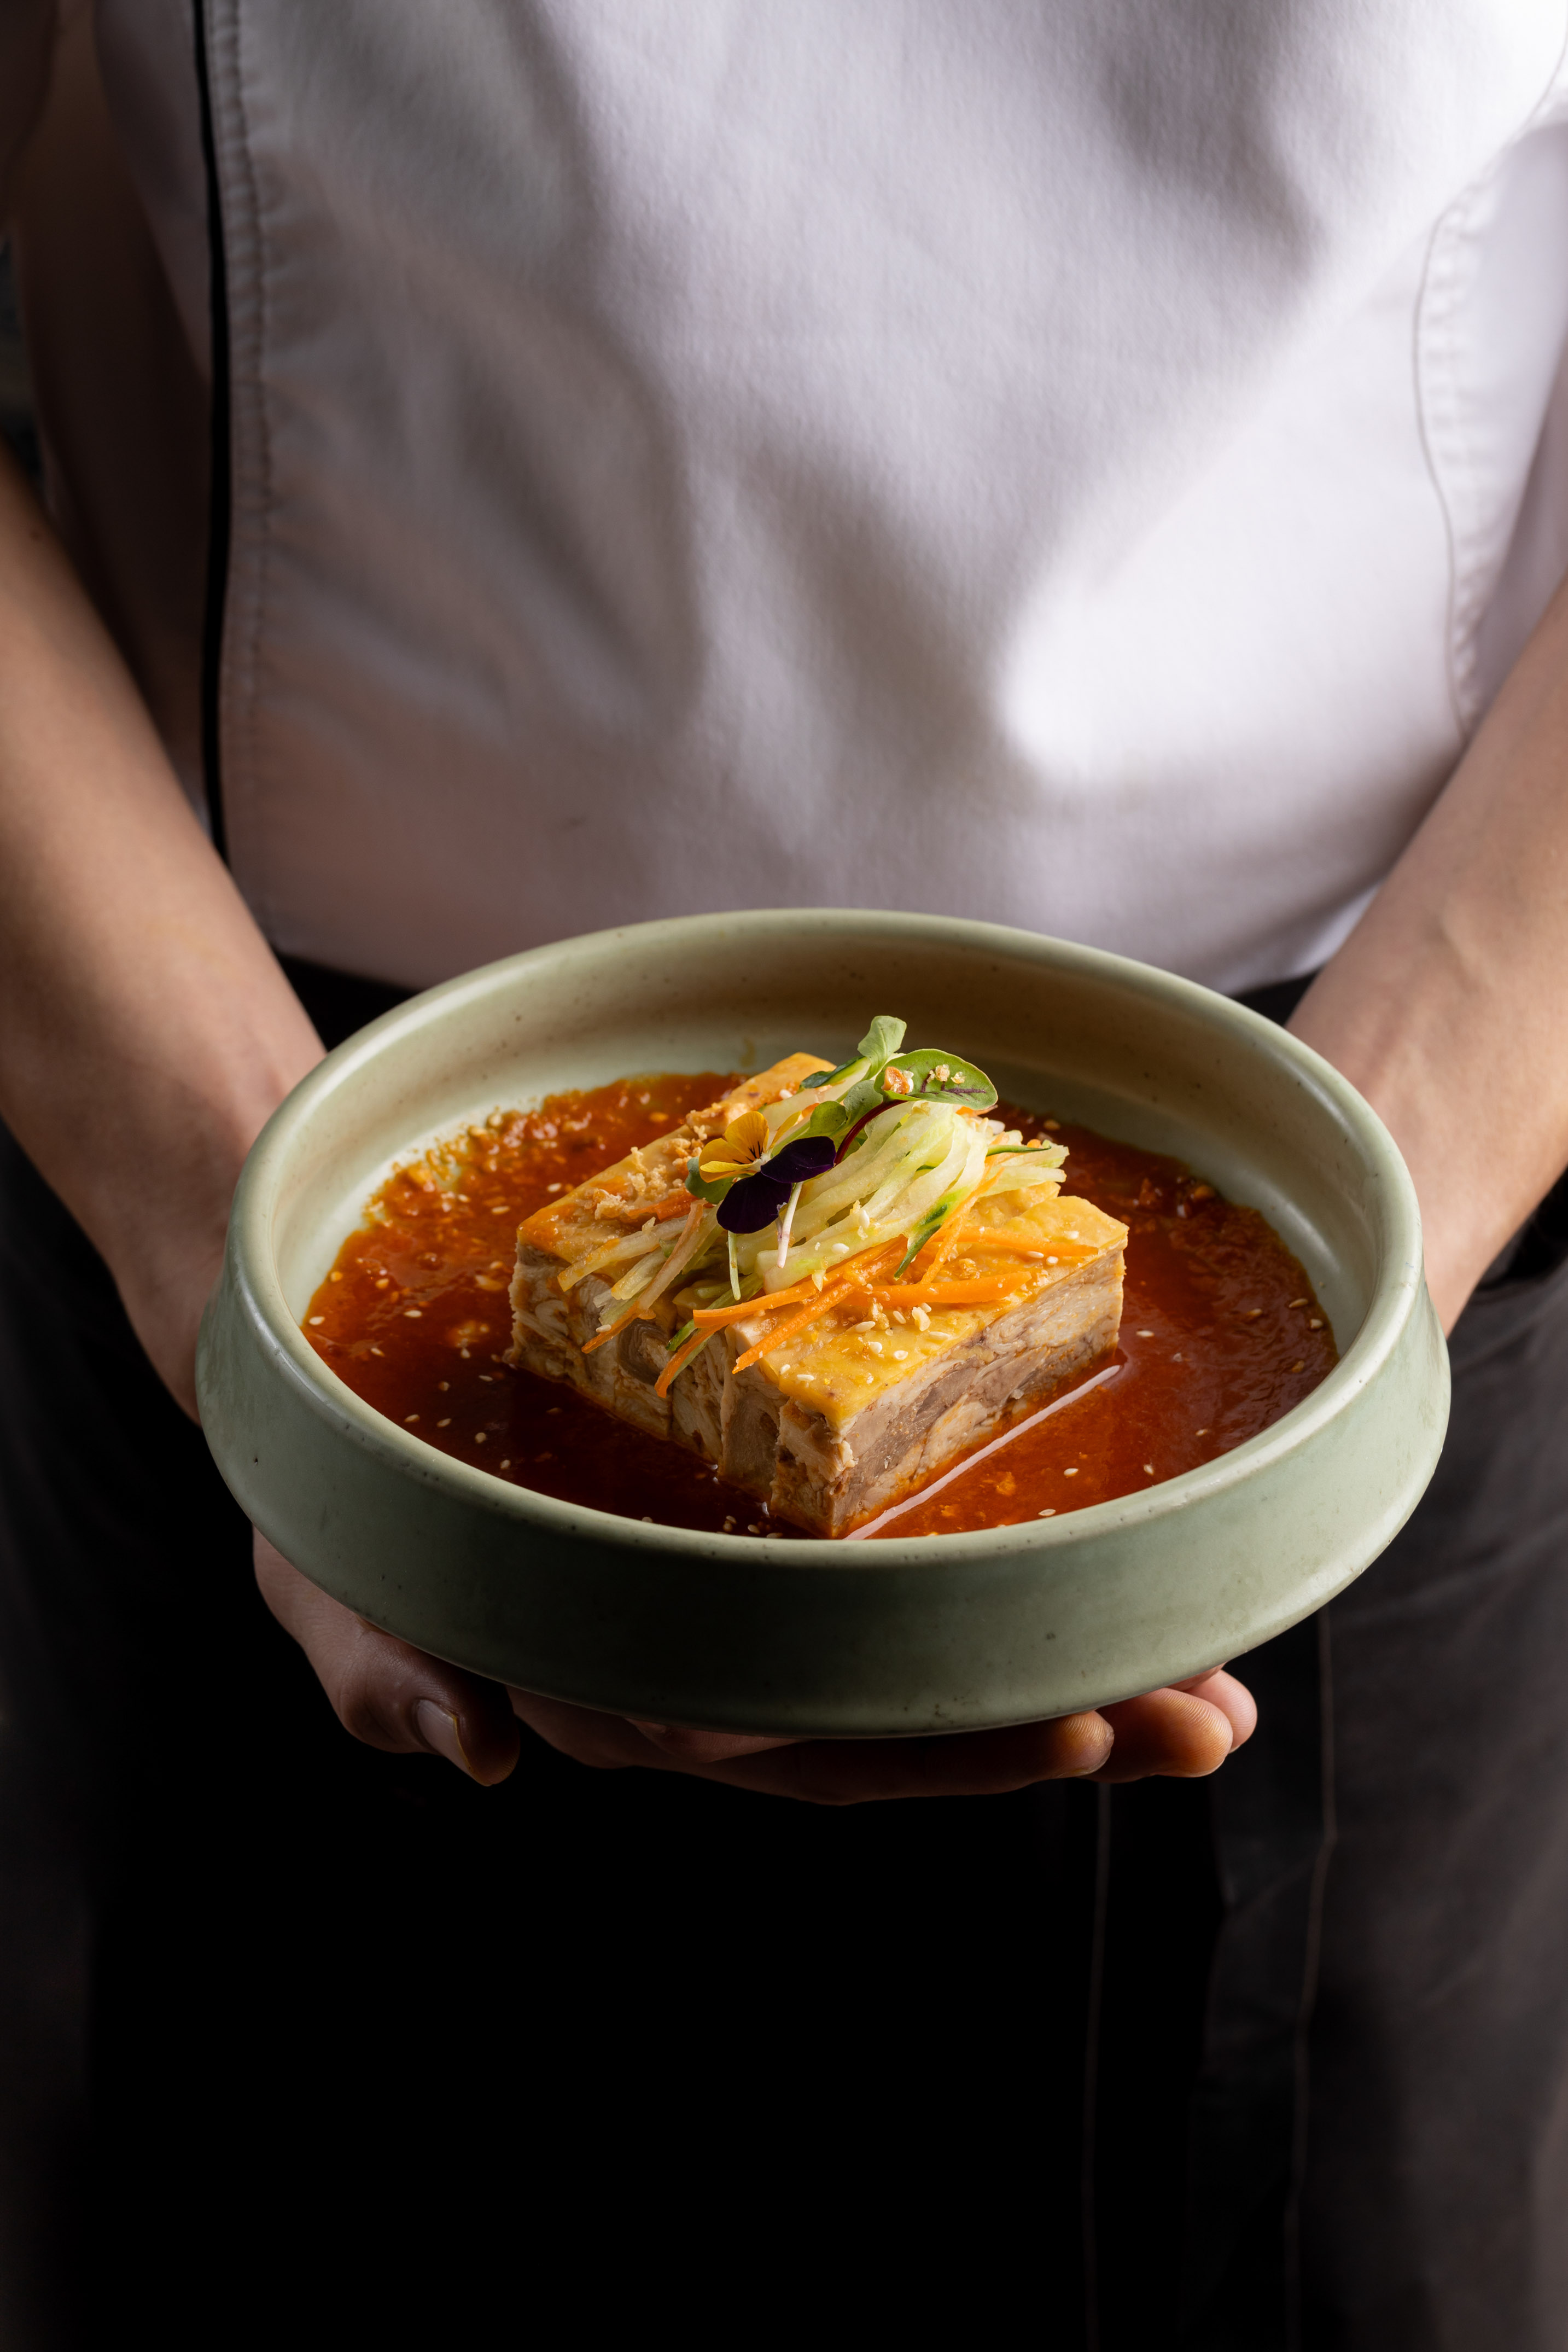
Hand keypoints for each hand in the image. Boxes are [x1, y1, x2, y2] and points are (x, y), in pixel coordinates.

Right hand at [255, 1532, 1253, 1798]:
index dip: (933, 1748)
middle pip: (897, 1725)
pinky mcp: (767, 1543)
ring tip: (1209, 1691)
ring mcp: (748, 1616)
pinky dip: (1003, 1598)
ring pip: (918, 1670)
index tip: (1070, 1725)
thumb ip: (376, 1667)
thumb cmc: (348, 1498)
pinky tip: (1111, 1595)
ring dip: (1063, 1677)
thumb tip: (467, 1746)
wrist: (360, 1405)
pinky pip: (895, 1587)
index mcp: (627, 1690)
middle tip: (1202, 1718)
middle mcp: (713, 1674)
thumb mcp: (327, 1575)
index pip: (798, 1742)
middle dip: (1052, 1729)